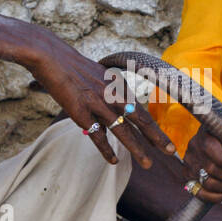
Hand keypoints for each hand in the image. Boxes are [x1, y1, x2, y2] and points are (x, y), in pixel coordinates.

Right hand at [0, 14, 175, 167]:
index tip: (166, 138)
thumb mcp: (96, 76)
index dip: (154, 125)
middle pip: (140, 119)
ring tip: (147, 164)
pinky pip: (97, 135)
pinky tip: (113, 161)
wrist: (50, 56)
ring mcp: (97, 103)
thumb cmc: (71, 66)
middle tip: (171, 151)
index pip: (140, 108)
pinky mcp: (81, 112)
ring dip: (136, 148)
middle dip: (156, 137)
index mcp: (118, 85)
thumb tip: (111, 116)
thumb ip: (107, 95)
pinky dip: (105, 150)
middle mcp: (112, 94)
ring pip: (122, 130)